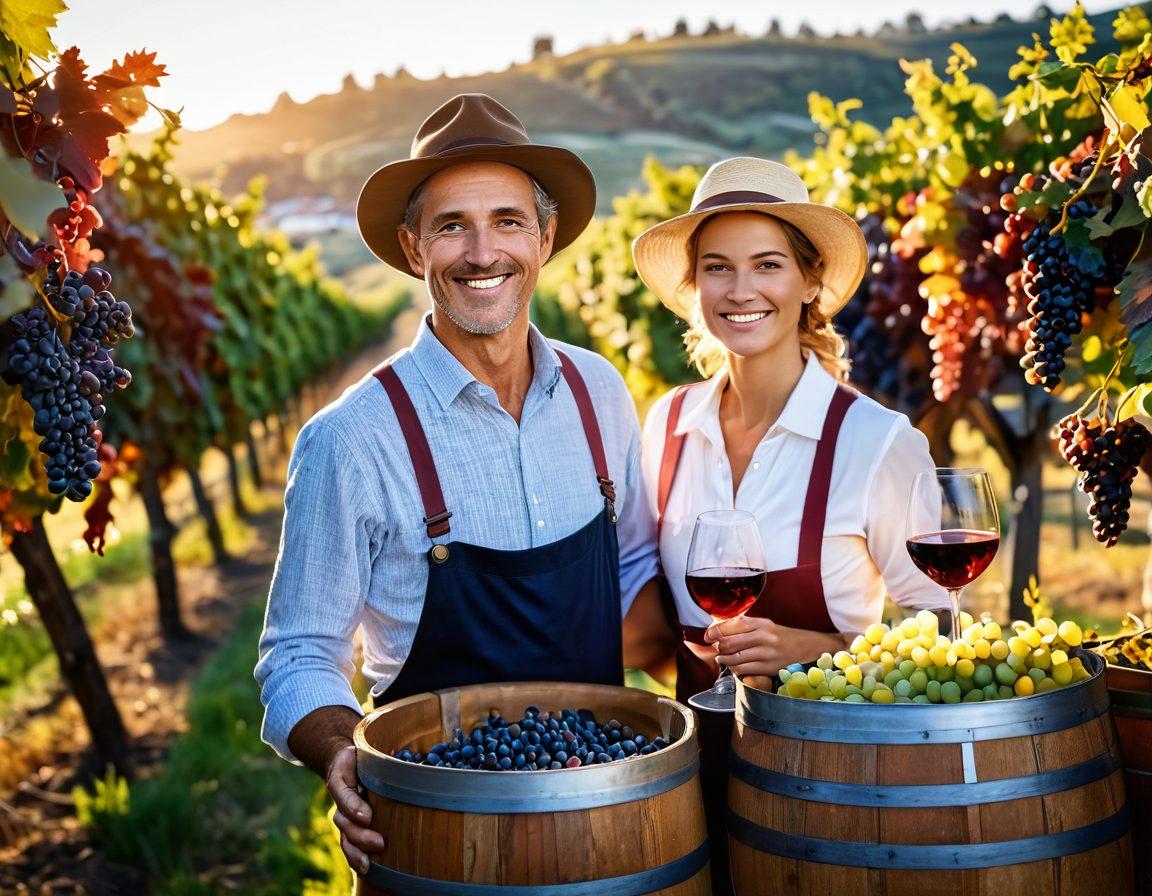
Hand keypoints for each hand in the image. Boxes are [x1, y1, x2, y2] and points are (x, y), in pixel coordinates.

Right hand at [327, 743, 383, 875]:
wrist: (346, 761)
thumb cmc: (357, 759)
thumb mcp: (358, 757)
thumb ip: (369, 765)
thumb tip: (383, 784)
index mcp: (342, 783)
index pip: (344, 797)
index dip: (354, 808)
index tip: (368, 817)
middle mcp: (341, 802)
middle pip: (344, 823)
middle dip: (360, 836)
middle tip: (379, 843)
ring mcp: (345, 815)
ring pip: (345, 837)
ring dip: (356, 851)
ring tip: (368, 865)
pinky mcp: (352, 825)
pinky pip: (349, 844)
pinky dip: (355, 857)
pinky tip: (366, 868)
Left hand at [705, 618, 849, 677]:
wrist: (809, 648)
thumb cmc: (784, 637)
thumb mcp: (766, 626)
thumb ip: (745, 627)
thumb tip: (719, 629)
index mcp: (762, 623)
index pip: (732, 624)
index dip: (715, 631)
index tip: (707, 636)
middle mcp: (764, 636)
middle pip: (730, 642)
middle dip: (717, 647)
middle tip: (715, 648)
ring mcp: (767, 653)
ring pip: (735, 658)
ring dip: (724, 659)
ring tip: (721, 658)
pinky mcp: (769, 668)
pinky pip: (745, 669)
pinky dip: (735, 669)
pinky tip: (734, 667)